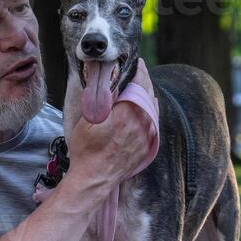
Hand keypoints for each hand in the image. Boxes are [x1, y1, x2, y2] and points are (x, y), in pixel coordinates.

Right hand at [67, 60, 155, 191]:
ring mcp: (147, 135)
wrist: (94, 178)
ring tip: (141, 87)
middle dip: (143, 80)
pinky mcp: (147, 146)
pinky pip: (154, 122)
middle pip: (148, 93)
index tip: (136, 63)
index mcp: (126, 112)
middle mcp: (141, 122)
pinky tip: (145, 107)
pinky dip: (150, 111)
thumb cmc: (86, 149)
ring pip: (153, 107)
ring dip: (148, 95)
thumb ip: (102, 97)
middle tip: (138, 71)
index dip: (138, 70)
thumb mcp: (88, 118)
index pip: (139, 83)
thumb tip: (110, 78)